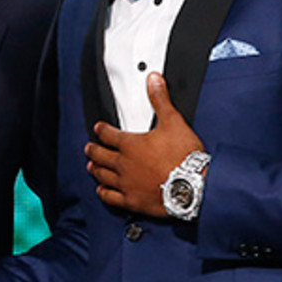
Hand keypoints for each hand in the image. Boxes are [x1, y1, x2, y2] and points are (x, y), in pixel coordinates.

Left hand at [85, 72, 204, 216]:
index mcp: (130, 144)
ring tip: (91, 166)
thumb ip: (160, 100)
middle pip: (100, 155)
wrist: (193, 187)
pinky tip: (101, 190)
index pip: (108, 134)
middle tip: (89, 148)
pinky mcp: (132, 201)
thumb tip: (153, 79)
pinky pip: (111, 197)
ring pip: (102, 175)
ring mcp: (126, 184)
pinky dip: (104, 193)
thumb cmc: (184, 157)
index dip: (101, 130)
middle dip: (93, 150)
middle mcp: (123, 164)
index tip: (98, 128)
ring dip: (95, 169)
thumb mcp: (173, 121)